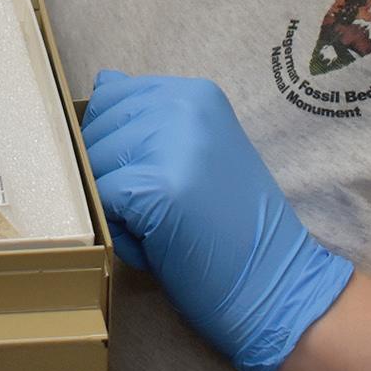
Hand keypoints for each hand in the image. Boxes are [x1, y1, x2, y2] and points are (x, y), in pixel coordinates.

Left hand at [81, 70, 353, 370]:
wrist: (277, 288)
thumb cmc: (229, 227)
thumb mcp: (194, 150)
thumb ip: (149, 115)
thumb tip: (102, 82)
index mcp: (195, 93)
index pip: (110, 97)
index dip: (111, 143)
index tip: (148, 175)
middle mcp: (185, 105)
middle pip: (96, 130)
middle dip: (110, 175)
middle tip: (163, 210)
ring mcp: (173, 143)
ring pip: (94, 163)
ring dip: (113, 204)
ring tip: (162, 227)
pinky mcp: (159, 188)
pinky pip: (101, 198)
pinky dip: (118, 230)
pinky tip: (158, 245)